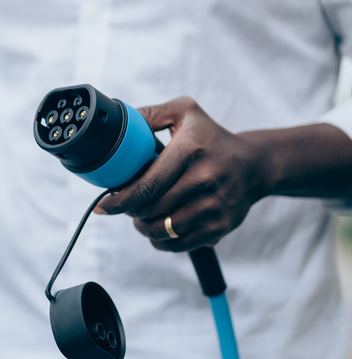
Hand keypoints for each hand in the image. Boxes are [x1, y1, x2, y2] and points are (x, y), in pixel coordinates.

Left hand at [94, 97, 267, 251]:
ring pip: (163, 229)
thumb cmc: (211, 138)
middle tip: (125, 207)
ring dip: (144, 227)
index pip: (146, 184)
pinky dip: (162, 242)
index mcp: (190, 149)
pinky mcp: (221, 226)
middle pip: (151, 208)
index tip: (103, 205)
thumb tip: (117, 124)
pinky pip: (180, 244)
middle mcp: (204, 178)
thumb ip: (150, 114)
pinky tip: (157, 231)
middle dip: (130, 212)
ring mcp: (214, 205)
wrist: (254, 165)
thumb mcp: (185, 113)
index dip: (120, 199)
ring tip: (141, 218)